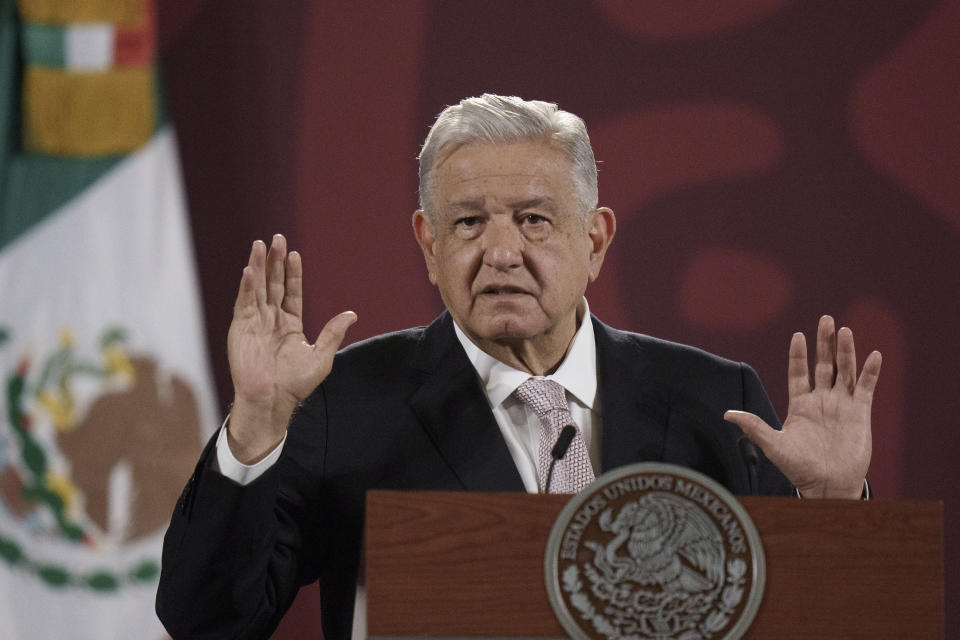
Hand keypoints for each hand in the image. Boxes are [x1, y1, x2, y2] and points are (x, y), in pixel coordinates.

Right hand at [226, 235, 356, 462]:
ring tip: (259, 245)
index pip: (291, 292)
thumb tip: (352, 314)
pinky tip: (248, 270)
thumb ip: (333, 333)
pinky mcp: (241, 328)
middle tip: (276, 238)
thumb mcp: (321, 356)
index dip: (292, 273)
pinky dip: (246, 286)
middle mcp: (272, 319)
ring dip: (258, 266)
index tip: (294, 254)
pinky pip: (244, 303)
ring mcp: (255, 322)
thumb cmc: (296, 384)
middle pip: (272, 284)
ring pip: (257, 288)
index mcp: (290, 324)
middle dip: (274, 261)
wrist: (272, 400)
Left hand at [724, 316, 881, 498]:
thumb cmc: (799, 467)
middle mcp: (821, 400)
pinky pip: (866, 387)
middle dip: (824, 343)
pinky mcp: (860, 413)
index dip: (798, 355)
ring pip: (844, 371)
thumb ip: (754, 426)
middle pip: (823, 365)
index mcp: (800, 404)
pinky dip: (869, 372)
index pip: (798, 372)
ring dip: (846, 351)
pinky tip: (873, 355)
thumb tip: (727, 414)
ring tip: (845, 330)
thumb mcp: (773, 445)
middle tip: (825, 319)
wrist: (827, 485)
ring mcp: (841, 404)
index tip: (798, 336)